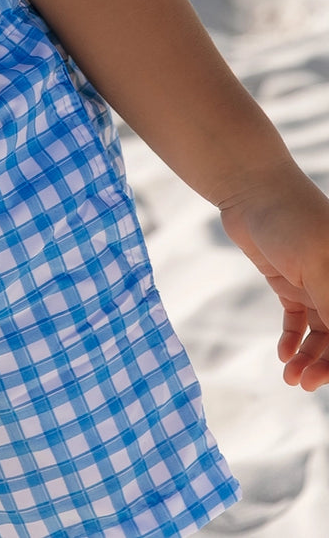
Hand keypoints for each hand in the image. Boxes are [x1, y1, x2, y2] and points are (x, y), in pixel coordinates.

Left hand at [219, 164, 328, 389]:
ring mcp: (318, 283)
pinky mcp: (292, 283)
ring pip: (323, 334)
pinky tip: (283, 355)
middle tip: (305, 384)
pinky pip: (299, 322)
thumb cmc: (292, 219)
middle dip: (328, 365)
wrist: (250, 188)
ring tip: (290, 377)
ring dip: (309, 359)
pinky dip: (293, 341)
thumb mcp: (318, 267)